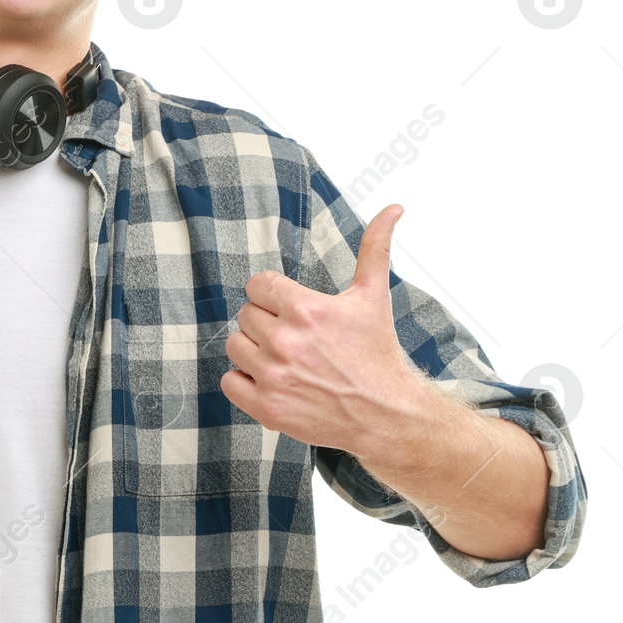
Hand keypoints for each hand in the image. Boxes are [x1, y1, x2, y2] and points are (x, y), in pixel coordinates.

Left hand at [219, 203, 423, 452]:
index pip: (257, 285)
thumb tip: (393, 207)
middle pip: (245, 314)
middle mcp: (285, 341)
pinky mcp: (266, 407)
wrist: (386, 414)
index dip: (274, 295)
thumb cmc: (377, 352)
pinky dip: (245, 382)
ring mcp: (273, 376)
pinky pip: (229, 381)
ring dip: (254, 351)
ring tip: (286, 359)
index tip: (292, 310)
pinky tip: (274, 380)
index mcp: (305, 308)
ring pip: (235, 345)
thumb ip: (375, 247)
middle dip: (267, 322)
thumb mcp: (373, 296)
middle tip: (296, 337)